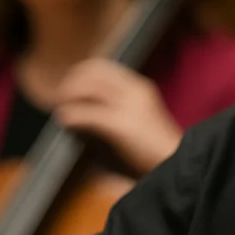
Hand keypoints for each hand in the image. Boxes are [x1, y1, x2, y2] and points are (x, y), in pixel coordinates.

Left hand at [54, 59, 181, 174]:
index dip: (78, 75)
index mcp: (140, 88)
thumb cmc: (155, 152)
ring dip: (68, 98)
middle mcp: (136, 91)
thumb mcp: (137, 122)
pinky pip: (87, 114)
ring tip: (60, 113)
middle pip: (91, 72)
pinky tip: (65, 123)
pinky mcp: (122, 125)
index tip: (67, 90)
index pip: (101, 67)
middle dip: (70, 83)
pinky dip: (71, 117)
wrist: (176, 167)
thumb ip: (114, 110)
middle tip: (59, 100)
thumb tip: (80, 109)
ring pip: (86, 88)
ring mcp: (130, 106)